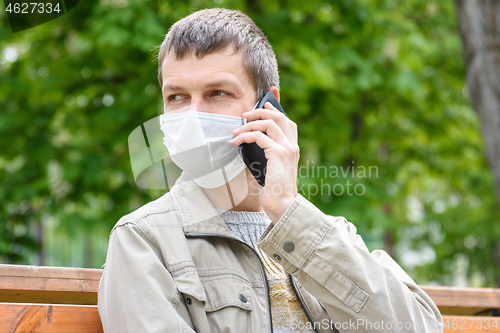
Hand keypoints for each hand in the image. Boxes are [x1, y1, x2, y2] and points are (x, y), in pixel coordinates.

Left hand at [229, 102, 298, 223]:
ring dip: (249, 124)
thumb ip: (267, 154)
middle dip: (259, 111)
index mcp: (292, 148)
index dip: (275, 110)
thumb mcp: (271, 168)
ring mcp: (287, 149)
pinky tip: (235, 142)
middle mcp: (292, 146)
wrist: (282, 205)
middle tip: (244, 115)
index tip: (262, 104)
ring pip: (268, 123)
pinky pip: (259, 136)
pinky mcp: (279, 154)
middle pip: (278, 117)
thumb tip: (251, 142)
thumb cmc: (274, 190)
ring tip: (235, 132)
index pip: (288, 122)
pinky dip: (245, 136)